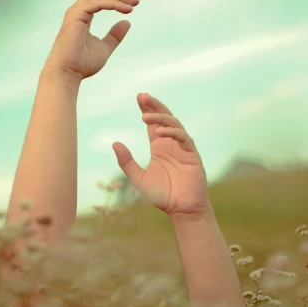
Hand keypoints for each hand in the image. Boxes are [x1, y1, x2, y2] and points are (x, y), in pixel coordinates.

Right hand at [45, 0, 138, 80]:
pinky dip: (114, 4)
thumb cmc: (82, 64)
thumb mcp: (105, 48)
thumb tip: (127, 22)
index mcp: (83, 15)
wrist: (68, 73)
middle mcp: (78, 10)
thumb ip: (115, 35)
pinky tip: (127, 10)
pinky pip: (98, 3)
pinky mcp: (76, 15)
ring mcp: (76, 11)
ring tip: (136, 2)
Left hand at [112, 93, 211, 218]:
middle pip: (164, 117)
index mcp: (159, 147)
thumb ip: (126, 162)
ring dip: (160, 118)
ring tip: (145, 116)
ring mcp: (182, 148)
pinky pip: (184, 138)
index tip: (138, 97)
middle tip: (142, 96)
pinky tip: (159, 133)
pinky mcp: (192, 155)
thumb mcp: (138, 178)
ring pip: (174, 124)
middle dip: (154, 105)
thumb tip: (114, 143)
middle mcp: (171, 144)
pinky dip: (172, 133)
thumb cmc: (162, 195)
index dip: (147, 108)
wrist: (181, 210)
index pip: (153, 123)